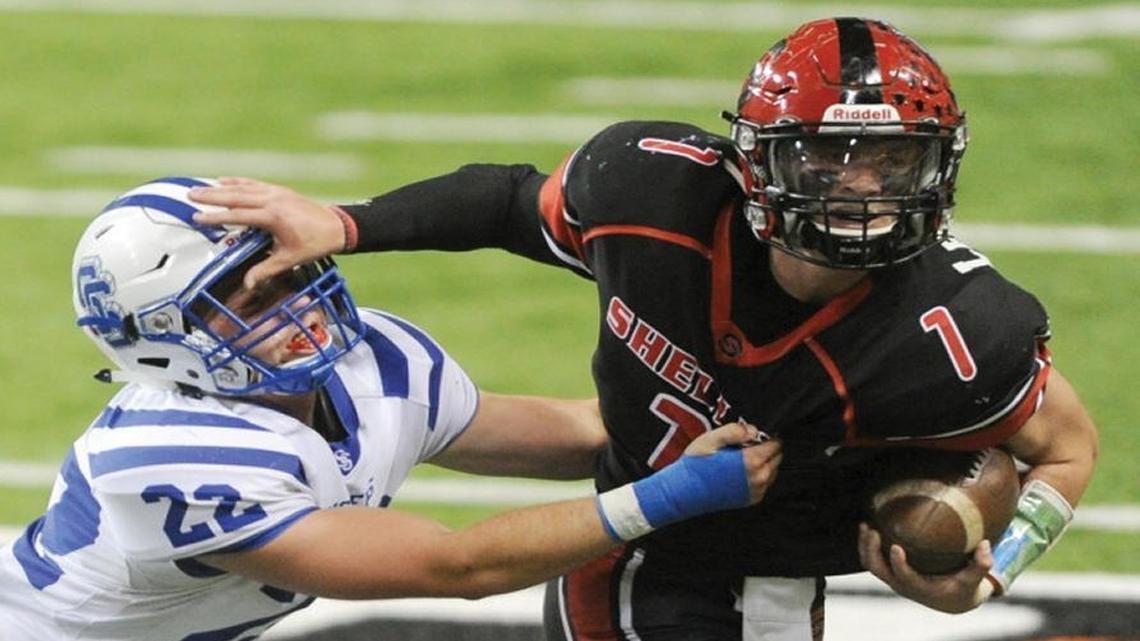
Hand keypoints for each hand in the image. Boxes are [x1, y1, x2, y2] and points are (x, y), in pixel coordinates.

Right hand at [190, 177, 347, 288]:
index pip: (238, 215)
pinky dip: (238, 182)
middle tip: (191, 196)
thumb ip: (266, 269)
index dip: (216, 217)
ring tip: (200, 188)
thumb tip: (248, 284)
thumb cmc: (315, 243)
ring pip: (243, 187)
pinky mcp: (280, 190)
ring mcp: (276, 192)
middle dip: (211, 196)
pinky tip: (224, 181)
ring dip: (221, 187)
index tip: (197, 218)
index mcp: (273, 216)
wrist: (337, 227)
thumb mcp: (289, 259)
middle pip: (235, 196)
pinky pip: (254, 184)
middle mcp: (273, 200)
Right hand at [684, 423, 781, 503]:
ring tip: (740, 459)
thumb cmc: (696, 466)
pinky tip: (739, 471)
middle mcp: (758, 477)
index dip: (766, 435)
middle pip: (777, 457)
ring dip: (764, 462)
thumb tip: (752, 430)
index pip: (775, 444)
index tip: (752, 435)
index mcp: (751, 461)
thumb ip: (734, 430)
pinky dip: (758, 475)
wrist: (685, 492)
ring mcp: (756, 491)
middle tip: (744, 446)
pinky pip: (765, 483)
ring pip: (773, 470)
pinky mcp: (751, 499)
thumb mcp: (710, 439)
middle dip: (766, 448)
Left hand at [858, 522, 994, 612]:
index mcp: (920, 588)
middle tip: (872, 530)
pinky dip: (867, 546)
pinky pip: (872, 560)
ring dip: (864, 546)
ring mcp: (894, 579)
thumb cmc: (963, 587)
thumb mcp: (974, 579)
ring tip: (865, 526)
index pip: (905, 577)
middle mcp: (903, 584)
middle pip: (878, 569)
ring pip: (871, 565)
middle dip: (871, 551)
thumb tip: (986, 545)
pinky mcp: (891, 572)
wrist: (952, 601)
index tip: (895, 547)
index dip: (898, 564)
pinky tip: (869, 527)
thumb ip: (982, 564)